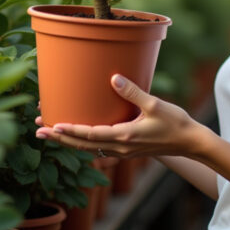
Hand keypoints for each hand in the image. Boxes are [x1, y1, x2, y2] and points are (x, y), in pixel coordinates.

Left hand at [35, 74, 205, 158]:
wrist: (191, 143)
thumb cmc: (176, 123)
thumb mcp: (155, 104)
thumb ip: (133, 91)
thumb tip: (114, 78)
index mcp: (124, 136)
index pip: (90, 135)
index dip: (70, 130)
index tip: (52, 125)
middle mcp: (120, 147)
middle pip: (83, 145)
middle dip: (60, 138)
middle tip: (38, 131)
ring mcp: (123, 151)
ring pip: (89, 148)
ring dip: (69, 141)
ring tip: (51, 132)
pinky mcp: (127, 149)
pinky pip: (99, 148)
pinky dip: (84, 142)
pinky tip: (77, 136)